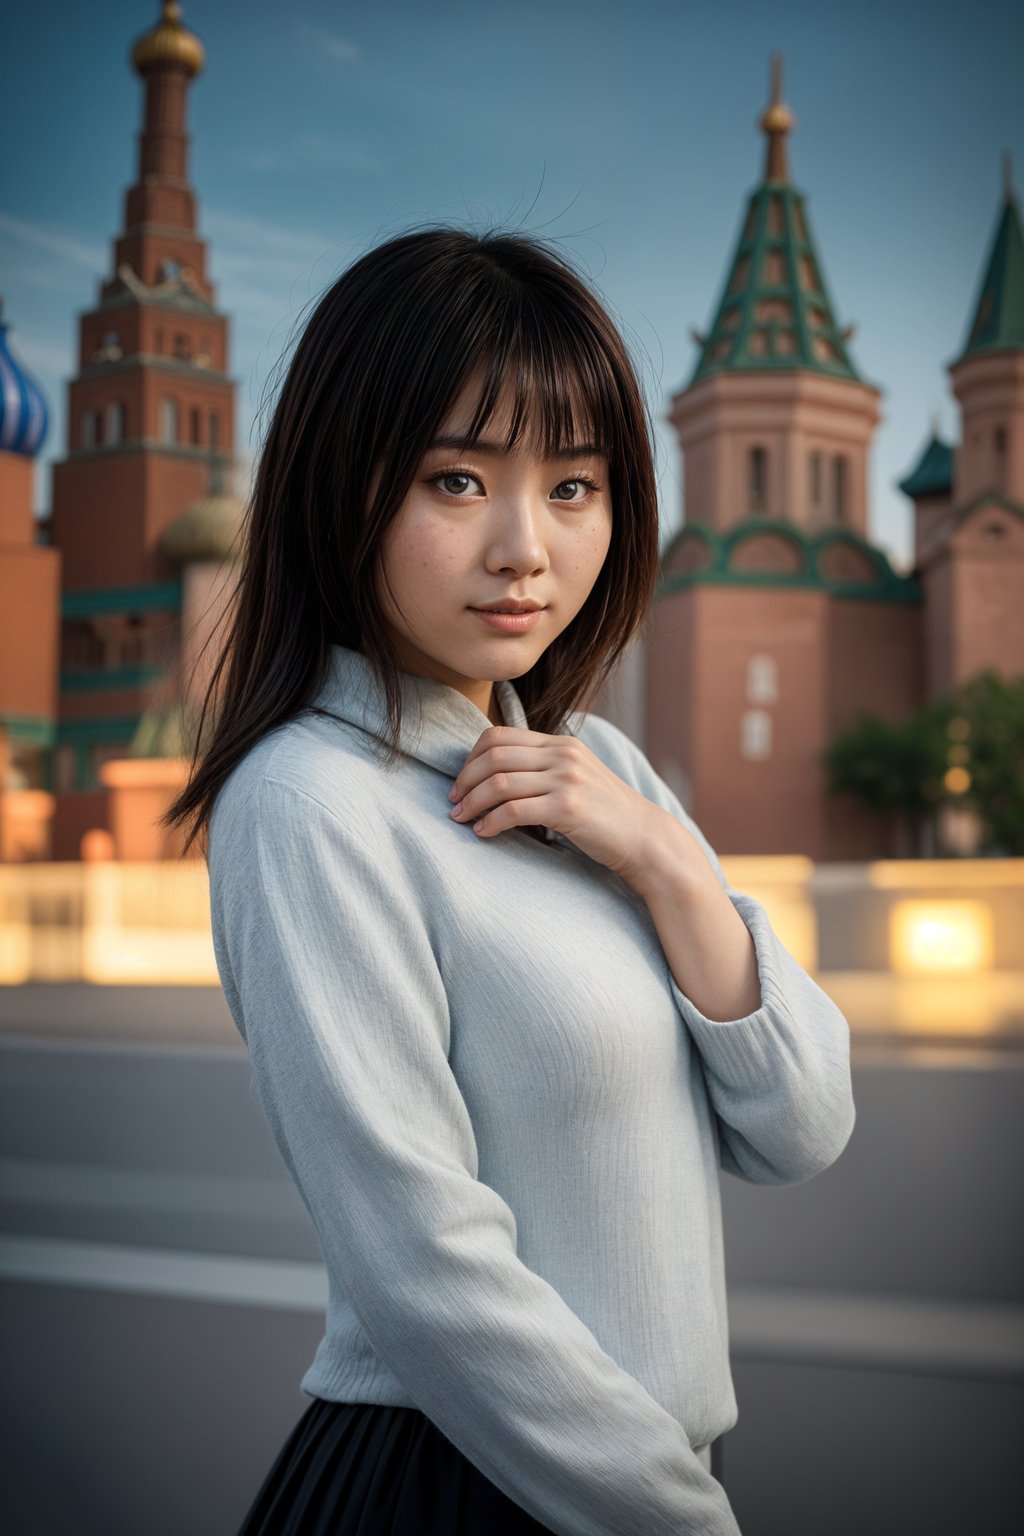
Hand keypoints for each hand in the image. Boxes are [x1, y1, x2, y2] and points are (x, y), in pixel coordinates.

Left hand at [448, 724, 672, 889]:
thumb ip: (544, 769)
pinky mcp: (568, 808)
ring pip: (499, 782)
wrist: (644, 838)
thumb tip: (497, 775)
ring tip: (461, 819)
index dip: (470, 758)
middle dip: (464, 780)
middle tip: (453, 803)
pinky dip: (491, 822)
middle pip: (493, 756)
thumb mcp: (576, 778)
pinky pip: (514, 811)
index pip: (499, 736)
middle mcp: (562, 755)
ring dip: (472, 802)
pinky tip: (484, 832)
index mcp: (560, 744)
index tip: (461, 781)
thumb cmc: (605, 815)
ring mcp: (567, 779)